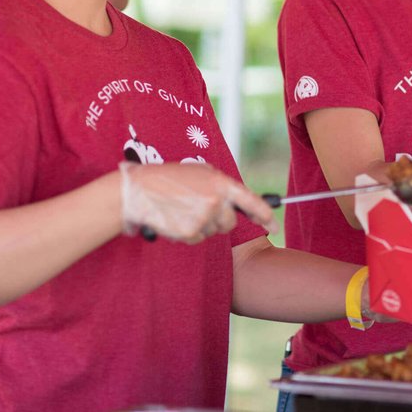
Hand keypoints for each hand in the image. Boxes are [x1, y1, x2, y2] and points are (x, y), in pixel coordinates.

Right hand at [119, 161, 277, 242]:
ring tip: (182, 210)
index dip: (266, 214)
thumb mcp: (199, 172)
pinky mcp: (191, 232)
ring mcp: (204, 217)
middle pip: (230, 223)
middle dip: (219, 221)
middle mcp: (216, 200)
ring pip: (213, 232)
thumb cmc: (167, 179)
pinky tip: (175, 219)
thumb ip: (220, 185)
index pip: (251, 201)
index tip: (273, 225)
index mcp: (220, 182)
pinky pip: (197, 239)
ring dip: (202, 226)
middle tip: (199, 209)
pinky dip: (188, 233)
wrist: (138, 191)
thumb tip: (237, 201)